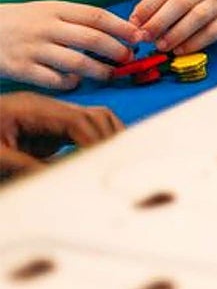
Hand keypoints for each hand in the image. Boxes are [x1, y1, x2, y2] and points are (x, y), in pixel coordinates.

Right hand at [0, 2, 142, 89]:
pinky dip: (70, 83)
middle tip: (128, 57)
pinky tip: (76, 81)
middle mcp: (46, 27)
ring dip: (98, 70)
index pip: (96, 16)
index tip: (138, 36)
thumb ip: (77, 19)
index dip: (121, 27)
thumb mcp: (48, 10)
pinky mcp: (21, 68)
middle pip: (90, 39)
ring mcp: (33, 48)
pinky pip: (53, 80)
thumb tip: (117, 30)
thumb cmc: (23, 21)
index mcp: (56, 9)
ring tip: (109, 73)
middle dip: (116, 50)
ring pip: (76, 62)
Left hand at [0, 91, 122, 179]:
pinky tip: (95, 160)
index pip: (79, 121)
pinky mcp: (43, 132)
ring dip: (105, 138)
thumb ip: (27, 168)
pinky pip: (78, 133)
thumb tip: (65, 178)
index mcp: (31, 109)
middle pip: (93, 116)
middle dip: (108, 139)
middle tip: (117, 165)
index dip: (97, 142)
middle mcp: (43, 110)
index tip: (104, 165)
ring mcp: (45, 119)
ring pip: (92, 120)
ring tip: (114, 162)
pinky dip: (93, 143)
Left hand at [129, 0, 216, 53]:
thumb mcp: (165, 0)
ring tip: (161, 46)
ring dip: (176, 33)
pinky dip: (193, 43)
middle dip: (160, 21)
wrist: (215, 7)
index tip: (134, 23)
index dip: (147, 7)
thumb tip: (135, 27)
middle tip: (146, 37)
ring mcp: (215, 4)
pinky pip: (210, 32)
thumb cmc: (181, 6)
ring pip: (197, 16)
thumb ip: (150, 11)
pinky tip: (178, 50)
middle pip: (180, 2)